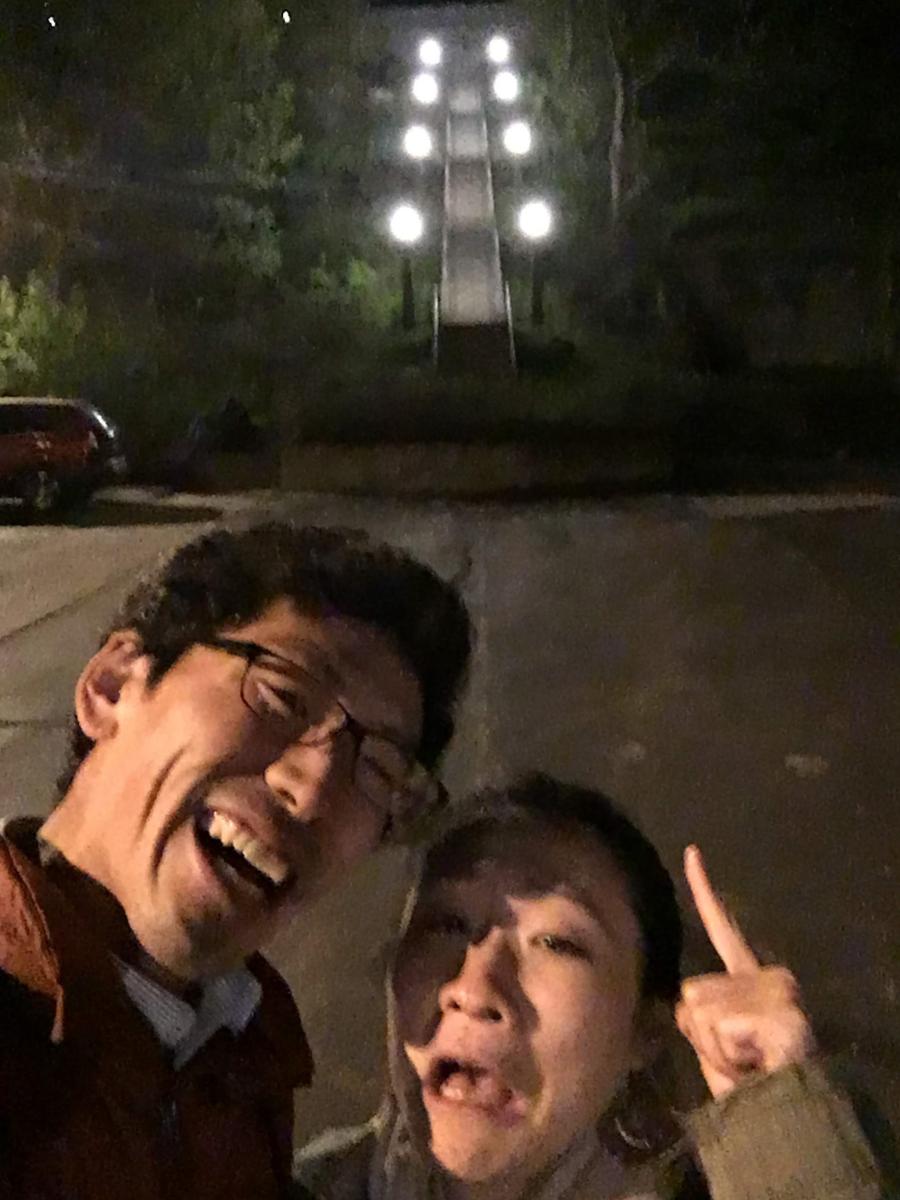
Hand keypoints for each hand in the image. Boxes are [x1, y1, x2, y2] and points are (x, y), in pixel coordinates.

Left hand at [675, 845, 813, 1098]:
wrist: (788, 1119)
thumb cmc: (750, 1086)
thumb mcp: (714, 1042)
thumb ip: (697, 1012)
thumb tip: (684, 999)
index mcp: (751, 979)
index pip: (722, 929)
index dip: (705, 890)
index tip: (692, 852)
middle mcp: (769, 975)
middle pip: (692, 989)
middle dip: (700, 1031)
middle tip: (737, 1057)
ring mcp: (778, 989)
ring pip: (699, 1009)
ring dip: (711, 1046)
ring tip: (746, 1063)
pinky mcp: (780, 1008)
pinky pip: (718, 1027)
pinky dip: (725, 1054)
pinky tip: (754, 1062)